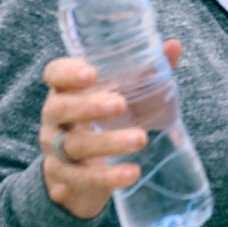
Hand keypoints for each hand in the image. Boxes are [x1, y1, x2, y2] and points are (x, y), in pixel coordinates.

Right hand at [39, 38, 182, 219]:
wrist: (78, 177)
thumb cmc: (103, 123)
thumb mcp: (122, 97)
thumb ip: (145, 73)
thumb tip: (173, 45)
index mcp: (65, 92)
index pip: (54, 75)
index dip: (67, 72)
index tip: (92, 73)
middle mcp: (54, 120)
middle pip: (59, 109)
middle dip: (89, 106)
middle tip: (121, 104)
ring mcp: (55, 152)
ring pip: (74, 145)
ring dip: (108, 142)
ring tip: (141, 139)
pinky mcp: (64, 181)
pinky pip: (84, 179)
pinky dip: (109, 177)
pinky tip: (132, 172)